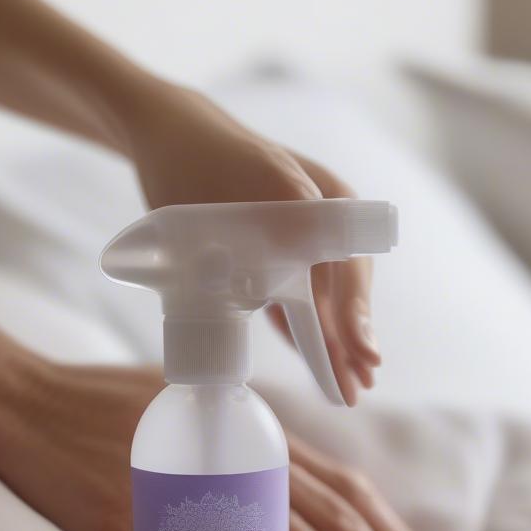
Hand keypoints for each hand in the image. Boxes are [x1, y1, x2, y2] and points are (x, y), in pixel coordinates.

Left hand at [118, 78, 378, 405]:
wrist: (167, 140)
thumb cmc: (206, 155)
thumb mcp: (254, 175)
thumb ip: (294, 204)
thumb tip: (329, 240)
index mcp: (328, 200)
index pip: (350, 268)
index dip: (355, 313)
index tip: (363, 351)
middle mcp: (321, 224)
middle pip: (341, 292)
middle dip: (350, 341)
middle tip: (358, 387)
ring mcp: (297, 244)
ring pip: (321, 304)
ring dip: (332, 346)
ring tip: (346, 390)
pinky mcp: (273, 260)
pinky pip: (295, 303)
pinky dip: (304, 333)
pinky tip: (315, 363)